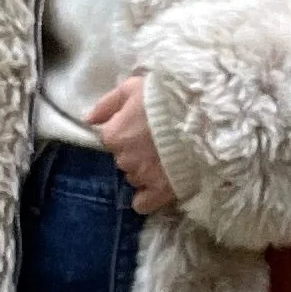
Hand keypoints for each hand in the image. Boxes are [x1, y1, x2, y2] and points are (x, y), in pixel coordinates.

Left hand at [87, 75, 177, 215]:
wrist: (202, 115)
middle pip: (124, 159)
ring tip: (167, 157)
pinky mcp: (161, 191)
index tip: (144, 126)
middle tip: (159, 140)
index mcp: (114, 134)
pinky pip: (143, 204)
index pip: (112, 139)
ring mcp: (142, 176)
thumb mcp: (133, 87)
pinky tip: (158, 187)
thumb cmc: (167, 97)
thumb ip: (107, 104)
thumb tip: (88, 120)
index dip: (128, 132)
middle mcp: (123, 159)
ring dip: (146, 170)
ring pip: (135, 177)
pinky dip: (147, 197)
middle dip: (137, 152)